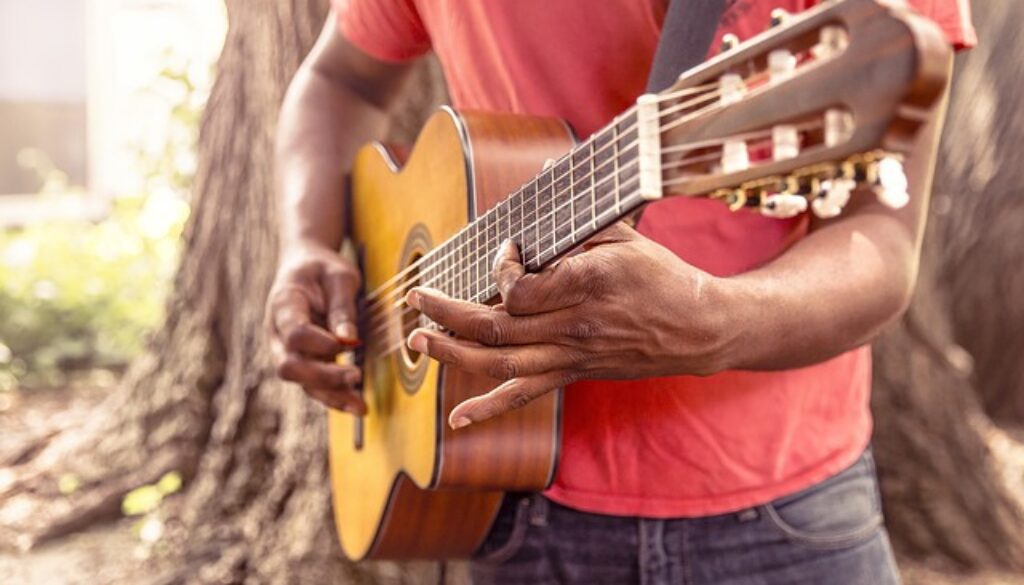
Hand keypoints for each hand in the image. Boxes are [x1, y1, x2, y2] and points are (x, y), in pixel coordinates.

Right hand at [266, 241, 364, 412]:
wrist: (304, 266)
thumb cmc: (323, 268)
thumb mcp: (339, 276)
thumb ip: (342, 307)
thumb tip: (349, 341)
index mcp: (284, 304)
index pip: (294, 332)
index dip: (319, 343)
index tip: (348, 344)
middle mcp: (278, 332)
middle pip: (289, 365)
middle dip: (322, 377)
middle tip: (356, 376)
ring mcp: (286, 350)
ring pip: (301, 382)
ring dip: (331, 396)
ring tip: (361, 407)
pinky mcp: (302, 361)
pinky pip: (314, 385)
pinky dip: (334, 396)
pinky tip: (357, 405)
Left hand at [405, 222, 733, 428]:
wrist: (697, 328)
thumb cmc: (661, 276)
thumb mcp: (624, 234)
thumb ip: (577, 217)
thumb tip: (544, 172)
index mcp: (589, 284)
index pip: (521, 289)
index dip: (499, 270)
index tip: (504, 250)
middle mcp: (575, 326)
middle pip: (497, 327)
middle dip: (447, 311)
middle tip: (416, 298)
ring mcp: (572, 355)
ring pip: (500, 362)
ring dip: (452, 353)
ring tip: (418, 341)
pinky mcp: (573, 373)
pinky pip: (525, 394)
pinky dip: (489, 408)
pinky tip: (458, 420)